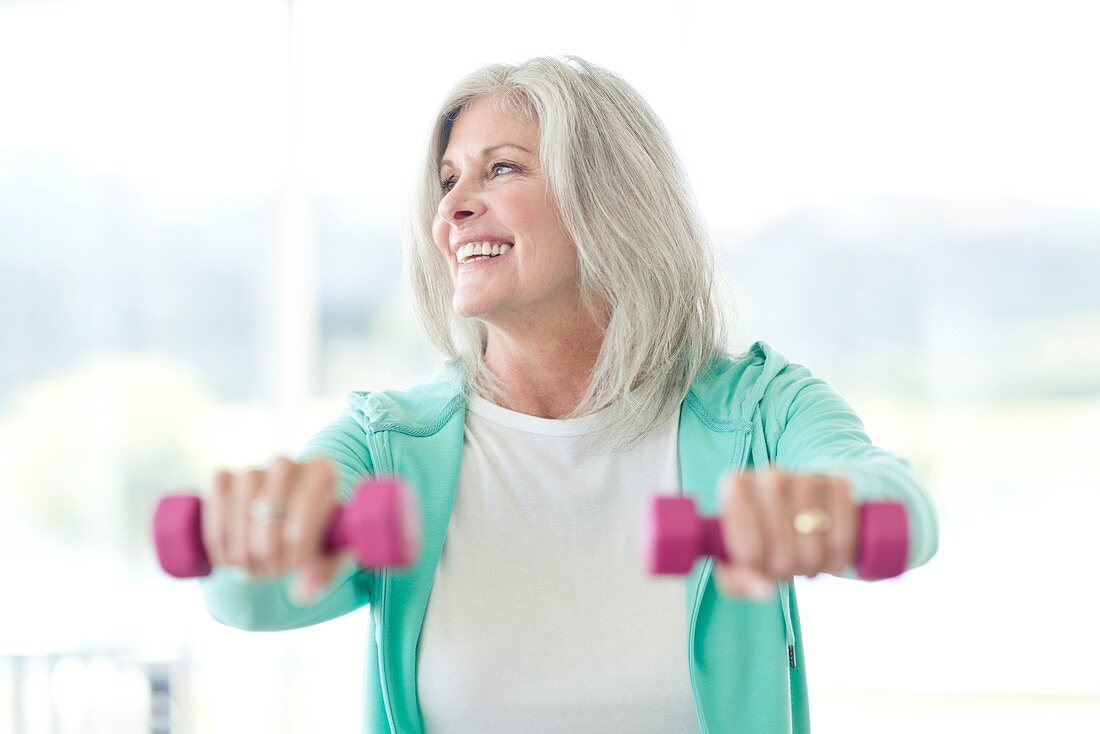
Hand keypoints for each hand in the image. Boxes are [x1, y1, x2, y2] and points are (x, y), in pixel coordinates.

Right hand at [202, 456, 349, 602]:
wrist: (285, 526)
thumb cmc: (313, 539)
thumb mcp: (327, 557)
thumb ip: (323, 574)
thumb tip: (303, 592)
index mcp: (322, 472)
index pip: (304, 514)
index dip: (296, 549)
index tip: (295, 566)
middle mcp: (286, 464)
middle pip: (270, 509)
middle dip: (268, 551)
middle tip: (273, 571)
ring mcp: (253, 469)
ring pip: (241, 508)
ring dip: (241, 550)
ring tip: (252, 569)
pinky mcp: (224, 479)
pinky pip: (214, 504)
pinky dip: (218, 538)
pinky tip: (227, 559)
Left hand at [714, 468, 857, 599]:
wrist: (795, 521)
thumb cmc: (758, 544)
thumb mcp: (736, 567)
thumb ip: (737, 581)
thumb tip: (765, 589)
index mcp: (737, 488)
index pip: (749, 545)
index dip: (758, 567)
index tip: (760, 568)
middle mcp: (770, 476)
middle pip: (781, 539)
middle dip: (786, 567)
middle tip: (786, 570)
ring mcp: (806, 476)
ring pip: (813, 532)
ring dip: (814, 562)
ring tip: (806, 566)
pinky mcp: (837, 482)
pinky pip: (845, 521)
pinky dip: (841, 550)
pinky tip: (832, 561)